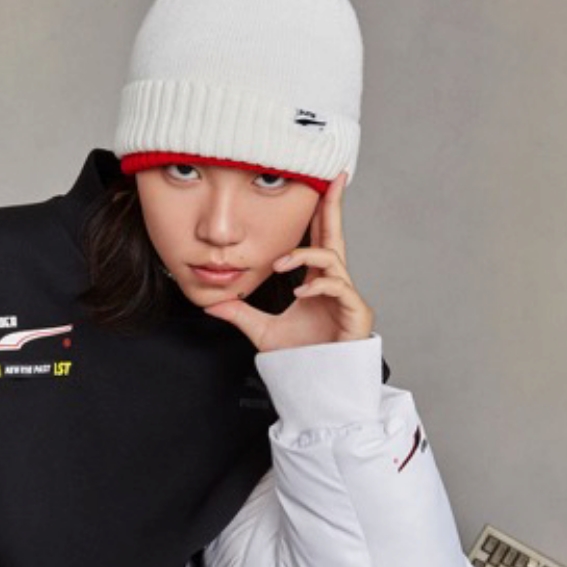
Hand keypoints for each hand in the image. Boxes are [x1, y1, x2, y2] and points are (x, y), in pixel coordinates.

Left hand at [205, 174, 374, 351]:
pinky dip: (318, 285)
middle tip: (334, 177)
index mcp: (315, 280)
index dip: (319, 212)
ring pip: (331, 258)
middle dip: (333, 204)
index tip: (318, 184)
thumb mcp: (262, 331)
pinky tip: (300, 292)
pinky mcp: (356, 313)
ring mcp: (347, 296)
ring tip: (280, 265)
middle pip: (335, 234)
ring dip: (303, 255)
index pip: (316, 238)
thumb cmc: (302, 360)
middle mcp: (333, 282)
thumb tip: (210, 304)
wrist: (319, 389)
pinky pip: (338, 287)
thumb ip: (240, 313)